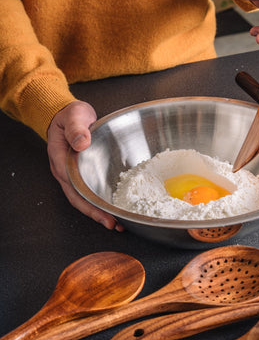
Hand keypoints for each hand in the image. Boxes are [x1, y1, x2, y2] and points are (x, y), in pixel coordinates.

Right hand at [47, 101, 123, 230]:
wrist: (70, 115)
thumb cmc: (70, 116)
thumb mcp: (74, 115)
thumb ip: (77, 128)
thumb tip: (81, 143)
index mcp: (61, 160)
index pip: (74, 187)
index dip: (87, 202)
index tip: (101, 212)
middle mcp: (67, 172)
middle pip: (80, 199)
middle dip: (96, 214)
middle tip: (113, 224)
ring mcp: (76, 175)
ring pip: (86, 199)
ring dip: (100, 212)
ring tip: (117, 224)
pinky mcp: (86, 174)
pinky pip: (93, 191)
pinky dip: (103, 202)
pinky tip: (115, 208)